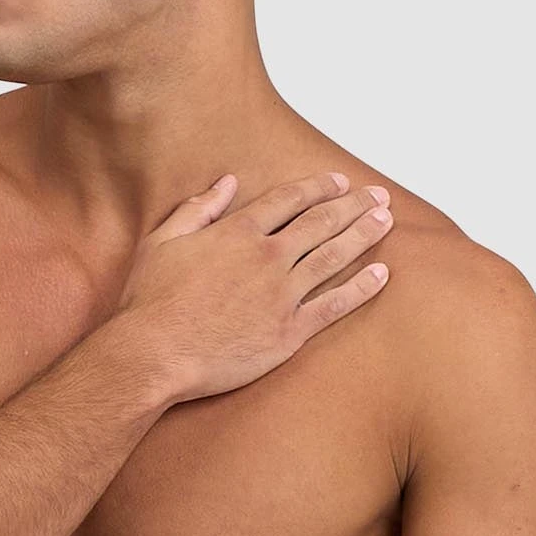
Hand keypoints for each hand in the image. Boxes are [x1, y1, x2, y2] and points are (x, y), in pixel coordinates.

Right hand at [114, 169, 393, 405]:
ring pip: (334, 256)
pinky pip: (334, 305)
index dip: (319, 186)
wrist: (155, 353)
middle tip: (378, 196)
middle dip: (353, 205)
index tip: (339, 182)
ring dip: (363, 235)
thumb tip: (227, 183)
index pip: (289, 199)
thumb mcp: (163, 241)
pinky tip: (381, 274)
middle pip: (321, 222)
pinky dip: (361, 288)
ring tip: (386, 221)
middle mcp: (267, 257)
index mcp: (238, 232)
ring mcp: (282, 295)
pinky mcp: (289, 332)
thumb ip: (198, 208)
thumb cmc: (150, 301)